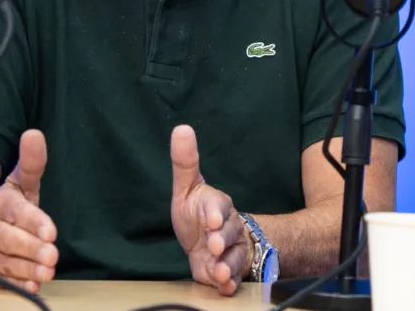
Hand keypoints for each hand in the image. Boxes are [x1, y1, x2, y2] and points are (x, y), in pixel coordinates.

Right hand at [0, 130, 58, 292]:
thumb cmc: (3, 203)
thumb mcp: (18, 181)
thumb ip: (31, 163)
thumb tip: (34, 134)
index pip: (16, 212)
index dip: (33, 222)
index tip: (51, 231)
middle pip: (6, 239)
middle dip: (29, 248)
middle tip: (52, 255)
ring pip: (0, 261)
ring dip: (24, 268)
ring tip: (46, 272)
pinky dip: (12, 283)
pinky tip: (31, 285)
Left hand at [170, 125, 250, 295]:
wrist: (215, 243)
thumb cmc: (199, 214)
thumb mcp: (188, 188)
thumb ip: (184, 163)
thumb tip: (181, 129)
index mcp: (217, 206)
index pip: (218, 206)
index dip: (214, 213)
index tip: (210, 219)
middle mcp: (228, 228)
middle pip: (229, 232)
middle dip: (222, 239)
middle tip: (213, 243)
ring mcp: (230, 252)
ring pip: (233, 258)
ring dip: (226, 265)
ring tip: (219, 272)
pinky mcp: (227, 272)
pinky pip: (233, 280)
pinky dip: (228, 284)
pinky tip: (223, 286)